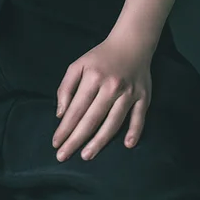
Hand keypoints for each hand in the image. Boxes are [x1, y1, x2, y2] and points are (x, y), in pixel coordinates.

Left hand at [51, 33, 153, 161]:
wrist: (131, 44)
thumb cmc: (100, 57)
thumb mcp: (78, 65)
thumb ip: (66, 87)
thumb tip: (61, 114)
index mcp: (92, 77)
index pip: (76, 108)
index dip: (65, 127)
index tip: (56, 143)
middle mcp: (111, 87)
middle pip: (92, 119)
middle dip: (76, 139)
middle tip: (63, 156)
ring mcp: (129, 93)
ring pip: (113, 122)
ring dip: (99, 141)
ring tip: (86, 155)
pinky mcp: (143, 97)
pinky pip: (139, 117)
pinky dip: (134, 131)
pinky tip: (127, 145)